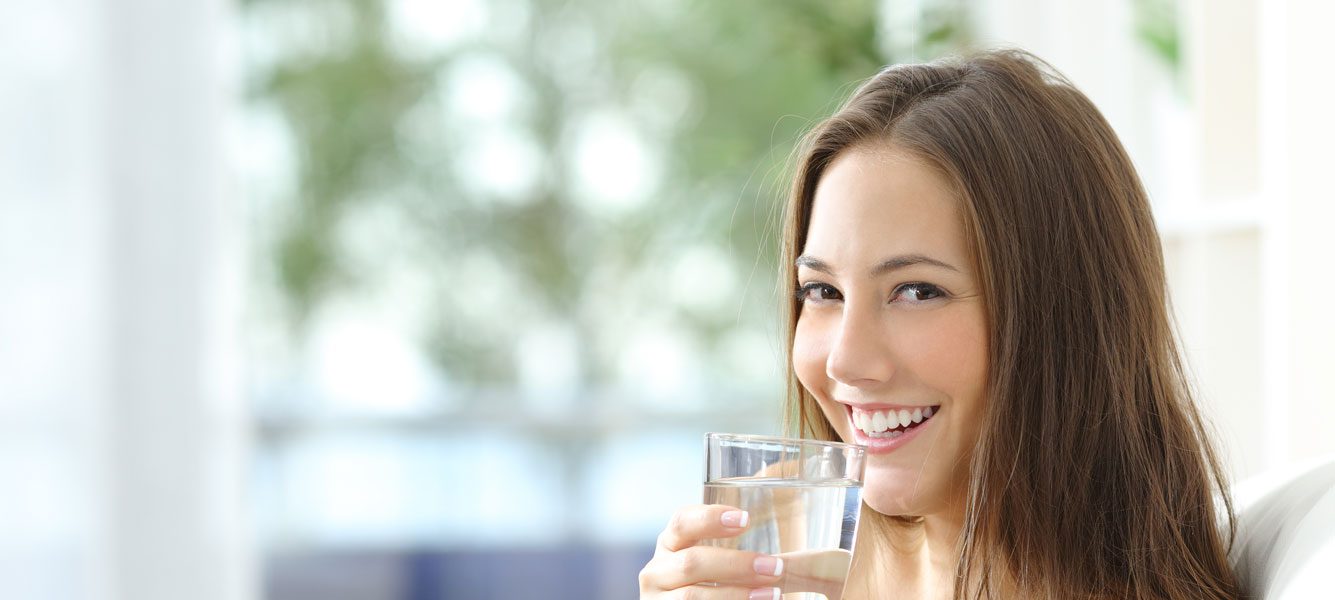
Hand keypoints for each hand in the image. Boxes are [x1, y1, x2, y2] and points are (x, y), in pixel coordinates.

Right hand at [638, 504, 785, 598]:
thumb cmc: (706, 584)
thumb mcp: (709, 562)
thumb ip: (729, 544)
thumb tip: (780, 511)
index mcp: (669, 545)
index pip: (682, 521)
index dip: (711, 518)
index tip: (746, 519)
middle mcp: (656, 570)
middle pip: (691, 562)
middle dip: (737, 564)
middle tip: (774, 566)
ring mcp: (656, 599)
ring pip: (692, 595)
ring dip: (737, 594)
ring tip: (773, 593)